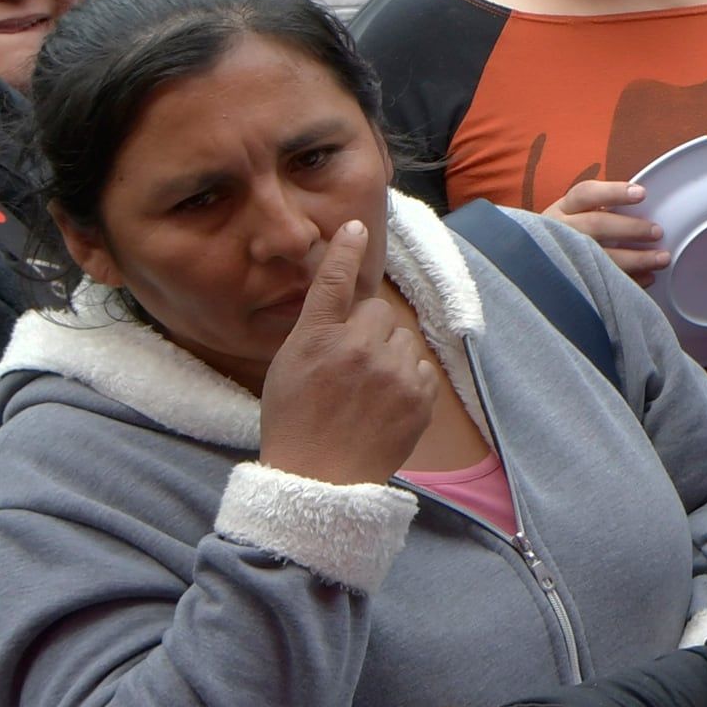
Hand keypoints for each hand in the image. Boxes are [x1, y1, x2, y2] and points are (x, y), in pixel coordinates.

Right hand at [258, 220, 440, 486]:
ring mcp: (392, 371)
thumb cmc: (295, 423)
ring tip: (364, 391)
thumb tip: (342, 304)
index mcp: (315, 338)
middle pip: (377, 312)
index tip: (357, 227)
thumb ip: (315, 331)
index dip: (345, 251)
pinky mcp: (419, 395)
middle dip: (366, 330)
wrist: (320, 479)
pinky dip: (406, 379)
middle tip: (347, 366)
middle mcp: (356, 347)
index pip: (333, 281)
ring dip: (388, 354)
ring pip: (401, 338)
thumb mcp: (287, 368)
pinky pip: (419, 367)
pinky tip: (383, 404)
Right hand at [545, 175, 667, 278]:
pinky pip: (602, 282)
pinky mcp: (570, 282)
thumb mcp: (573, 215)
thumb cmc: (566, 235)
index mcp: (564, 209)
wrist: (533, 267)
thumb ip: (600, 208)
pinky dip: (628, 280)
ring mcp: (564, 257)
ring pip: (601, 257)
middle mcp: (560, 230)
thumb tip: (646, 207)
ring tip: (661, 259)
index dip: (614, 192)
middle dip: (630, 228)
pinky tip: (647, 278)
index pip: (586, 194)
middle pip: (596, 225)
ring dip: (636, 258)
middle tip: (657, 232)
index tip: (642, 194)